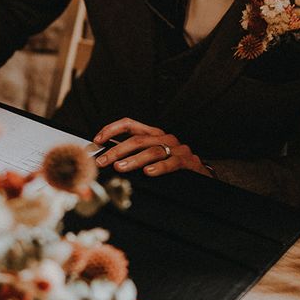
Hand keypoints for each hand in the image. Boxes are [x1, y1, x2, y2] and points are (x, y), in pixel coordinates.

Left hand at [92, 118, 210, 176]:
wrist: (202, 174)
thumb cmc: (173, 166)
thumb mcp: (152, 157)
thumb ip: (133, 155)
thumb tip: (107, 159)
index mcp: (153, 134)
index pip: (129, 125)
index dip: (111, 130)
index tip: (97, 140)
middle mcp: (164, 138)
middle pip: (137, 140)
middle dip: (116, 150)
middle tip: (102, 161)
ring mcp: (177, 148)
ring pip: (152, 150)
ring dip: (133, 159)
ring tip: (120, 167)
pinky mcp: (188, 161)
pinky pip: (172, 162)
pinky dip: (159, 167)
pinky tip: (148, 172)